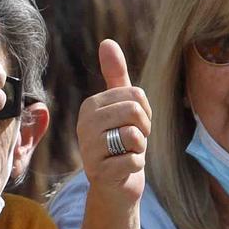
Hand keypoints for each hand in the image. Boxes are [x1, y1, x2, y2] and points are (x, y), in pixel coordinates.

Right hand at [75, 40, 149, 202]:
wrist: (115, 186)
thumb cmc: (121, 143)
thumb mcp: (121, 107)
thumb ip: (116, 75)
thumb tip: (107, 42)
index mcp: (90, 106)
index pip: (136, 95)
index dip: (144, 112)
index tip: (132, 125)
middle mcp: (84, 125)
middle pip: (135, 111)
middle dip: (143, 129)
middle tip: (132, 142)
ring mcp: (89, 149)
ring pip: (134, 135)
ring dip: (140, 149)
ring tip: (126, 154)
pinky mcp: (98, 173)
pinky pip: (134, 160)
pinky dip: (136, 167)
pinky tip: (123, 170)